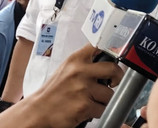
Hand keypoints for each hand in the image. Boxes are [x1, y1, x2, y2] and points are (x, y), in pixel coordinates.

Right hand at [0, 44, 123, 127]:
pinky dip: (97, 111)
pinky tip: (87, 110)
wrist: (37, 112)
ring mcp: (83, 89)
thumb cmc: (53, 91)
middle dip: (117, 77)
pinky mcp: (84, 106)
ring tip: (92, 100)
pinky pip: (102, 108)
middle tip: (113, 82)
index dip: (113, 49)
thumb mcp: (66, 69)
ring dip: (104, 99)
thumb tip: (108, 58)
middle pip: (113, 69)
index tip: (119, 53)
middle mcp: (80, 71)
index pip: (100, 46)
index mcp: (76, 59)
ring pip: (109, 93)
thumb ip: (84, 62)